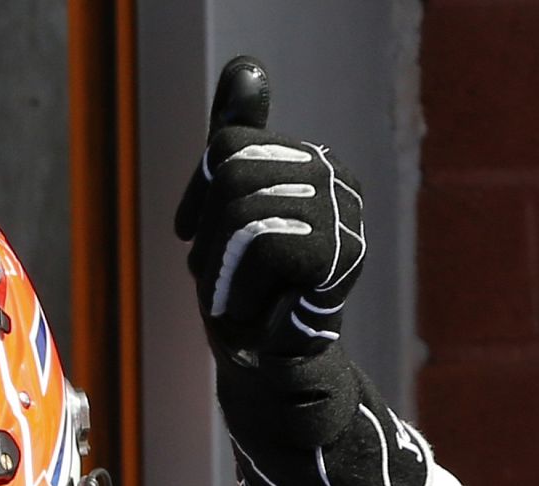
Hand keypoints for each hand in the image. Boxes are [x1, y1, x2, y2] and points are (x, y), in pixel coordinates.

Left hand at [174, 56, 364, 358]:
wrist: (268, 365)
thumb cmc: (244, 289)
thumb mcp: (227, 209)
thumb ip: (238, 141)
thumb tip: (246, 67)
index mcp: (310, 161)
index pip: (227, 148)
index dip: (198, 196)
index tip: (194, 237)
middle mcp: (336, 179)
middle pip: (232, 178)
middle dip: (210, 239)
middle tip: (224, 280)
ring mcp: (344, 216)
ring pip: (243, 215)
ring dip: (223, 272)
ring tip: (242, 298)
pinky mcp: (340, 256)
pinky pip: (260, 248)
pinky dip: (241, 292)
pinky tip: (258, 312)